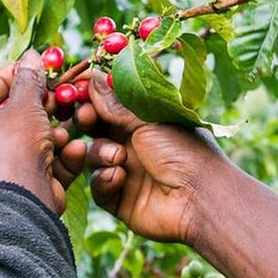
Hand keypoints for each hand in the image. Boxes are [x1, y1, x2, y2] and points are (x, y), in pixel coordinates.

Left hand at [0, 50, 86, 213]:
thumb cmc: (16, 146)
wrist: (24, 200)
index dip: (6, 77)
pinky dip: (61, 157)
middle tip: (57, 94)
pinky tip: (75, 149)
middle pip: (12, 118)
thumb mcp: (25, 105)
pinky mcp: (26, 186)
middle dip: (39, 106)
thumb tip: (32, 55)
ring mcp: (4, 169)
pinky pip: (45, 164)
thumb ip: (30, 80)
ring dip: (55, 133)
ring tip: (69, 125)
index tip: (29, 67)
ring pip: (33, 142)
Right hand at [75, 71, 226, 243]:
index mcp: (145, 123)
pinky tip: (119, 177)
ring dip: (100, 154)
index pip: (110, 106)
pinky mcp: (119, 200)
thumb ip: (116, 104)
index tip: (77, 89)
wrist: (199, 199)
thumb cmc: (184, 152)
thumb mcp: (149, 121)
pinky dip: (104, 180)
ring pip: (93, 157)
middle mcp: (134, 146)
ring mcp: (126, 173)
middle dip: (87, 123)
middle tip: (85, 118)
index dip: (93, 98)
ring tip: (118, 158)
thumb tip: (94, 77)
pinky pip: (98, 186)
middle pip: (96, 130)